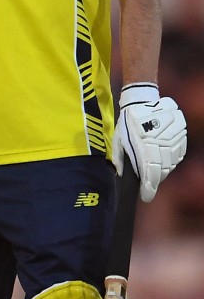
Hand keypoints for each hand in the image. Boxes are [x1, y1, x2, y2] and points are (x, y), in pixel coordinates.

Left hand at [112, 83, 186, 202]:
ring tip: (153, 170)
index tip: (146, 197)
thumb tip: (121, 175)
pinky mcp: (181, 136)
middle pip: (162, 171)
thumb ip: (119, 158)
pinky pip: (178, 155)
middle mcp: (162, 144)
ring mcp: (174, 140)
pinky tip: (162, 159)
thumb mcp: (118, 139)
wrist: (144, 100)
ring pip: (171, 164)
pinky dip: (171, 161)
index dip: (149, 188)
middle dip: (154, 181)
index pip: (150, 173)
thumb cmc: (127, 122)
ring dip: (163, 171)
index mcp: (145, 147)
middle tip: (147, 185)